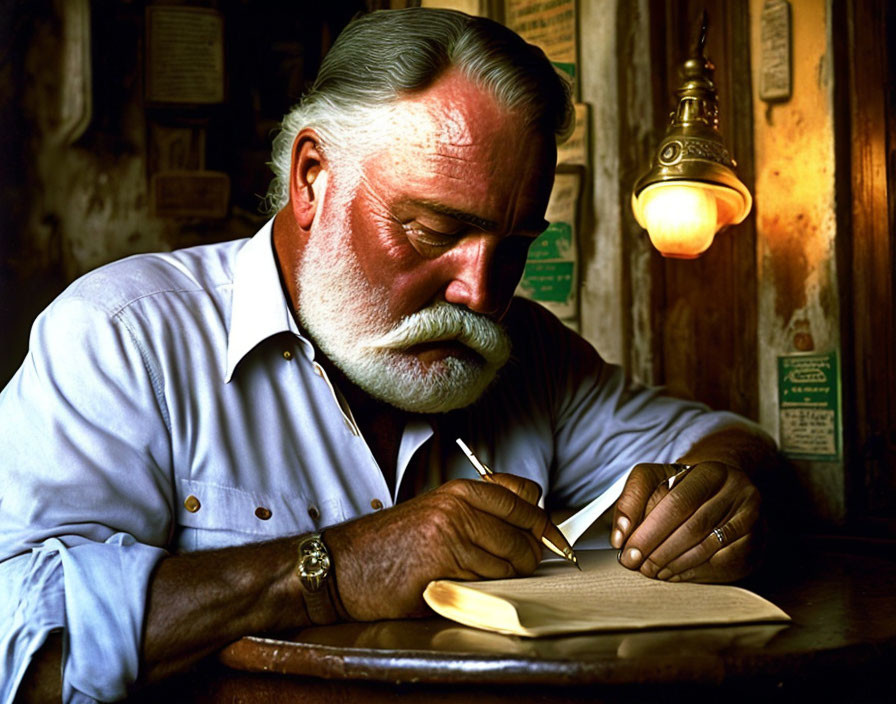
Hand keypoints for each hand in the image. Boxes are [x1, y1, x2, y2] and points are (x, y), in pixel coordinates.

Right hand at [324, 475, 556, 620]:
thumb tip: (529, 529)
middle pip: (526, 530)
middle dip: (530, 555)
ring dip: (505, 577)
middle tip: (520, 566)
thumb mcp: (437, 514)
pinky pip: (487, 582)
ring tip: (476, 576)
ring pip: (510, 561)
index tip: (549, 538)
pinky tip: (458, 585)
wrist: (345, 566)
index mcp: (460, 490)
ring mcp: (452, 534)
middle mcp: (459, 506)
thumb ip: (478, 514)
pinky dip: (482, 590)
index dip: (543, 521)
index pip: (526, 496)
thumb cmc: (390, 545)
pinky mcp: (444, 565)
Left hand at [610, 461, 762, 582]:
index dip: (649, 528)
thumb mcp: (656, 482)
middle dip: (657, 548)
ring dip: (672, 563)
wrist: (729, 500)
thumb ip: (633, 499)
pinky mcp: (755, 541)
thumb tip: (620, 535)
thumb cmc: (685, 493)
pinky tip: (672, 574)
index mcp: (710, 471)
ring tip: (650, 570)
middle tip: (634, 563)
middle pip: (692, 525)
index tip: (626, 547)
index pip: (677, 500)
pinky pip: (720, 561)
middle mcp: (737, 490)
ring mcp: (750, 516)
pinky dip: (691, 571)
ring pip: (706, 546)